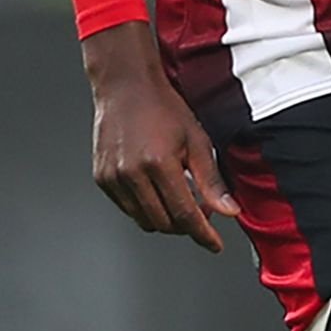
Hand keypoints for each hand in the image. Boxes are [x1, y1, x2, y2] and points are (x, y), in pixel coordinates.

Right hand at [79, 23, 237, 252]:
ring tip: (179, 197)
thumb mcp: (197, 140)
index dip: (203, 234)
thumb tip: (229, 211)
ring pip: (145, 220)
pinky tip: (157, 191)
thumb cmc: (162, 107)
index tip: (214, 243)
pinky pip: (128, 209)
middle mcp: (132, 173)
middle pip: (165, 223)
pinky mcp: (102, 178)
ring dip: (166, 219)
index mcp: (158, 163)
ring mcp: (113, 177)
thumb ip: (212, 181)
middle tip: (201, 209)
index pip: (185, 215)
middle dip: (187, 225)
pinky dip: (146, 208)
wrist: (125, 86)